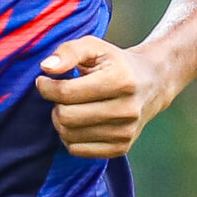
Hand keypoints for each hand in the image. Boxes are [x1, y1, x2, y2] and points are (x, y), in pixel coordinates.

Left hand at [34, 36, 172, 158]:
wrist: (152, 83)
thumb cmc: (115, 63)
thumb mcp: (94, 46)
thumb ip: (68, 51)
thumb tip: (46, 67)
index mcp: (120, 80)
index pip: (66, 93)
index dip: (46, 87)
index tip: (44, 80)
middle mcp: (127, 109)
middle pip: (66, 117)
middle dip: (55, 105)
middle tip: (61, 96)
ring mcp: (126, 132)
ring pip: (69, 135)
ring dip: (61, 121)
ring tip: (71, 107)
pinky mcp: (122, 148)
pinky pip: (78, 150)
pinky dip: (70, 137)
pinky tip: (78, 123)